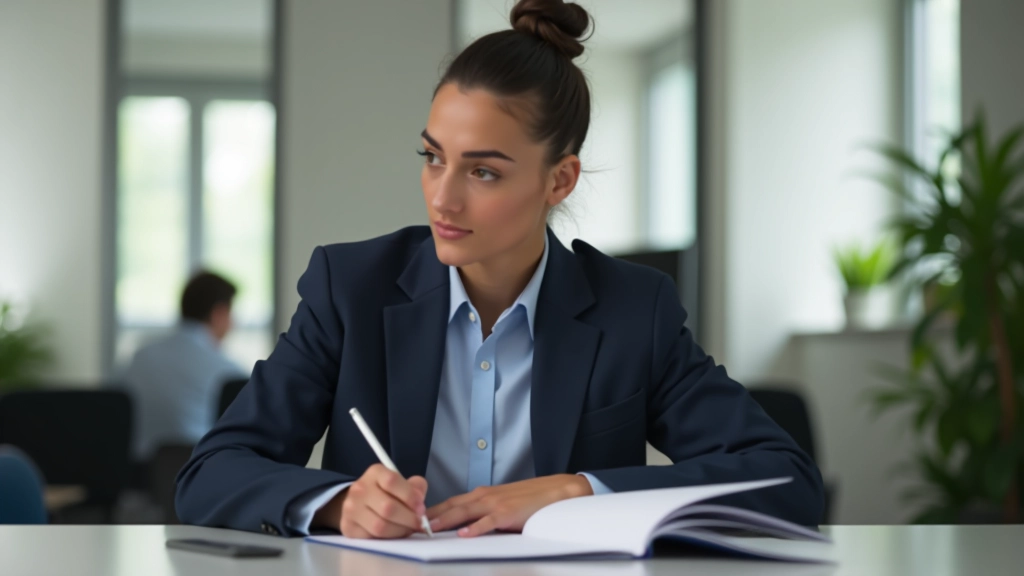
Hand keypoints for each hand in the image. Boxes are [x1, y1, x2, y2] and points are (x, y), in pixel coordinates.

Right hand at [313, 463, 427, 538]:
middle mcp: (360, 488)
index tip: (421, 508)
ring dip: (400, 531)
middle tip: (419, 524)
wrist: (359, 503)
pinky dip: (388, 539)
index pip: (392, 481)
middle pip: (388, 508)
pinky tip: (394, 534)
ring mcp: (351, 509)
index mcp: (375, 472)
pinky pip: (372, 538)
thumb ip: (416, 488)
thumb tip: (419, 502)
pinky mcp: (348, 527)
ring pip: (380, 526)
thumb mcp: (402, 483)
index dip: (410, 496)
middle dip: (409, 519)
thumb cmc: (387, 493)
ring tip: (408, 529)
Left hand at [427, 474, 591, 536]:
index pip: (450, 503)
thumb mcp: (501, 504)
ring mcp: (495, 504)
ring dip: (445, 520)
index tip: (414, 519)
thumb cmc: (529, 500)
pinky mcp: (508, 513)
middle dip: (431, 515)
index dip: (432, 511)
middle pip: (451, 506)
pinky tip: (464, 534)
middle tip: (411, 524)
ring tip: (429, 529)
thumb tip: (463, 528)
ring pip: (464, 512)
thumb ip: (483, 514)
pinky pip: (488, 522)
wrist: (555, 492)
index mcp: (481, 495)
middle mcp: (484, 496)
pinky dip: (475, 528)